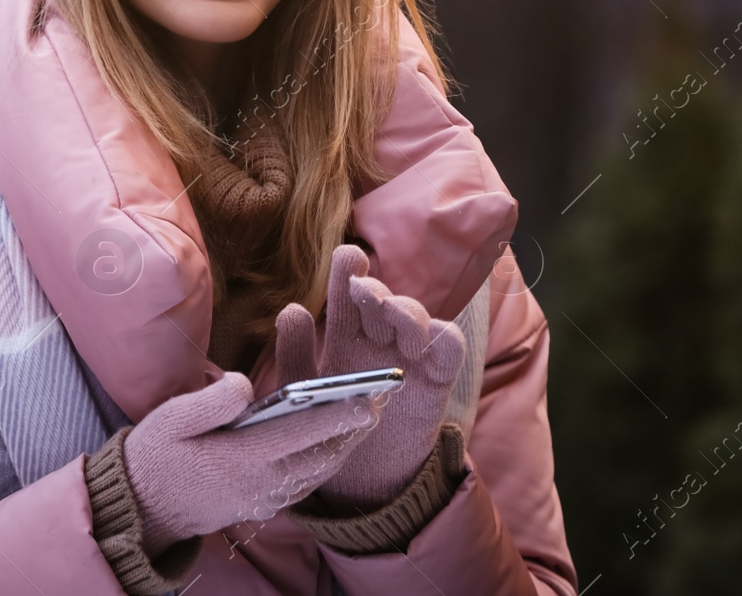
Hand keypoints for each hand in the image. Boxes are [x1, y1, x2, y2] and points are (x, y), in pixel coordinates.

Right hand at [122, 371, 377, 555]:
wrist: (142, 508)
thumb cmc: (156, 455)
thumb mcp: (171, 418)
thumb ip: (212, 401)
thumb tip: (247, 384)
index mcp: (238, 457)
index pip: (298, 433)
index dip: (336, 416)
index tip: (366, 399)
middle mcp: (258, 483)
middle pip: (319, 458)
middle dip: (353, 432)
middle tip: (381, 402)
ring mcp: (261, 499)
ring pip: (316, 475)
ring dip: (343, 449)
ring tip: (364, 420)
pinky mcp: (260, 506)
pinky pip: (303, 487)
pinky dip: (323, 465)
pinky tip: (333, 445)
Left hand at [274, 244, 465, 509]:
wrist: (362, 482)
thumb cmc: (329, 428)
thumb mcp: (303, 393)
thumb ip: (294, 354)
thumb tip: (292, 309)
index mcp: (346, 334)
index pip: (349, 291)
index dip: (350, 270)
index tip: (348, 259)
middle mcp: (380, 338)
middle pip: (382, 299)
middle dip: (374, 290)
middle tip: (363, 293)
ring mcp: (410, 355)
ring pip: (416, 316)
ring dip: (405, 309)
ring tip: (392, 315)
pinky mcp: (436, 379)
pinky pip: (449, 346)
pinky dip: (444, 336)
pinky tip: (429, 338)